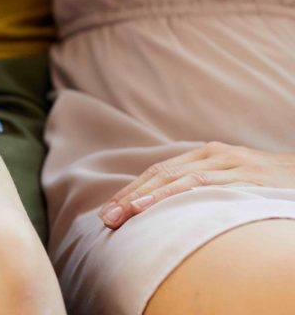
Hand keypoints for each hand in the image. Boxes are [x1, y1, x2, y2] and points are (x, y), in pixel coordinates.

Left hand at [99, 142, 294, 228]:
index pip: (158, 172)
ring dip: (148, 197)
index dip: (131, 190)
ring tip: (125, 214)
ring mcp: (227, 163)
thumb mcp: (231, 182)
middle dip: (131, 195)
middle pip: (161, 173)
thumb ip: (202, 188)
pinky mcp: (243, 175)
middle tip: (107, 217)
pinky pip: (205, 185)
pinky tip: (159, 205)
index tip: (109, 211)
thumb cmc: (266, 183)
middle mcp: (211, 155)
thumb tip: (168, 210)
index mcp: (204, 156)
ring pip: (178, 179)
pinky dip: (178, 194)